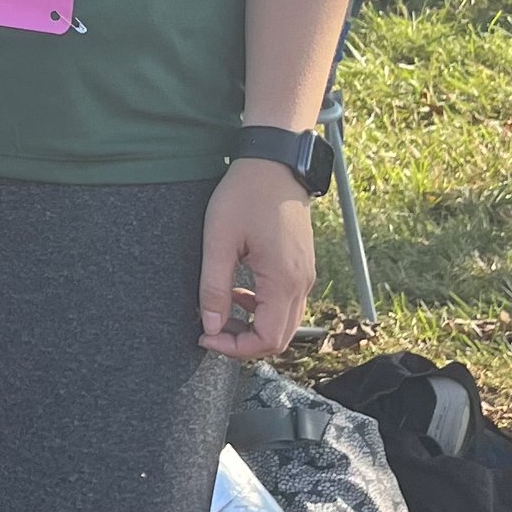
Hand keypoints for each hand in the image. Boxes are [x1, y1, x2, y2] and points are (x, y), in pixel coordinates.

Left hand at [198, 158, 316, 358]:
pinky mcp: (302, 266)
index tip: (205, 337)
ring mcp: (305, 275)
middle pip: (279, 338)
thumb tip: (211, 327)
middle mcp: (302, 283)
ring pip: (284, 323)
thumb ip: (214, 288)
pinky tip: (239, 292)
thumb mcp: (219, 240)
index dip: (235, 349)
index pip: (267, 340)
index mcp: (283, 281)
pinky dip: (262, 309)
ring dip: (253, 326)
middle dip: (243, 343)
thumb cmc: (246, 194)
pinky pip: (286, 303)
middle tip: (210, 330)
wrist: (275, 162)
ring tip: (221, 310)